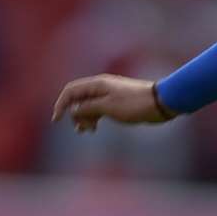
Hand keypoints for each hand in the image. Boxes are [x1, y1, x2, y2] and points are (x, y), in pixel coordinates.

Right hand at [52, 75, 173, 132]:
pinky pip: (98, 109)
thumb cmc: (134, 104)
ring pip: (88, 105)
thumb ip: (88, 108)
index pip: (71, 91)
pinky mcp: (116, 102)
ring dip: (84, 117)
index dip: (61, 104)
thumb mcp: (108, 107)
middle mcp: (101, 87)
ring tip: (86, 131)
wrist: (160, 102)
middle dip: (75, 114)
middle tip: (81, 129)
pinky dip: (94, 117)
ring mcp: (109, 94)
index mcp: (97, 84)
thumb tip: (74, 110)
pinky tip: (94, 128)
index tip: (57, 120)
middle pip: (78, 99)